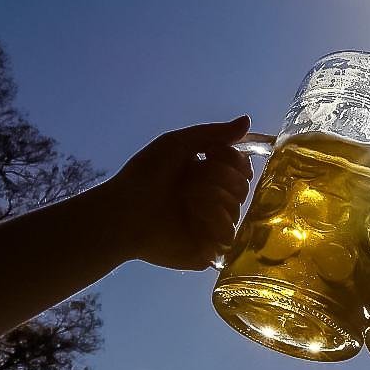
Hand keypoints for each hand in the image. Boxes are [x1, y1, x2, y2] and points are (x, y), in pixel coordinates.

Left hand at [100, 116, 252, 269]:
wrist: (122, 214)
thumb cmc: (144, 177)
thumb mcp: (176, 144)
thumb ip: (213, 133)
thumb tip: (247, 119)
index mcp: (207, 176)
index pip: (242, 167)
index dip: (233, 160)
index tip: (211, 155)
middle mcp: (213, 201)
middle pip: (242, 187)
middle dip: (218, 178)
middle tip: (188, 182)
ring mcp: (211, 227)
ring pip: (236, 210)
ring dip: (211, 198)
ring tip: (185, 201)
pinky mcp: (208, 250)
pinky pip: (229, 234)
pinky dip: (213, 221)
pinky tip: (192, 219)